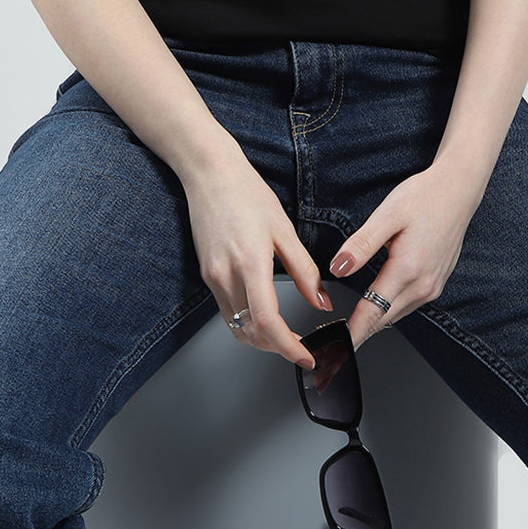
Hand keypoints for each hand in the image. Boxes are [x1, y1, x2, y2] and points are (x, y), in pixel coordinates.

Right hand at [182, 147, 333, 368]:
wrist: (209, 172)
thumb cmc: (246, 192)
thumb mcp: (284, 229)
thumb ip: (304, 270)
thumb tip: (321, 301)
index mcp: (250, 263)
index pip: (267, 322)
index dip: (288, 347)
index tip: (305, 356)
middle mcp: (226, 275)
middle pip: (250, 333)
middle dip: (277, 348)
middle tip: (300, 348)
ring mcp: (213, 276)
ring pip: (236, 327)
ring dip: (261, 339)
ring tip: (284, 335)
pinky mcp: (207, 274)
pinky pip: (227, 310)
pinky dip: (246, 322)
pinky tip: (262, 314)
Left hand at [329, 161, 484, 350]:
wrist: (458, 190)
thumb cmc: (424, 197)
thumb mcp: (387, 215)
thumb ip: (361, 244)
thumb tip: (338, 268)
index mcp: (408, 270)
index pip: (373, 313)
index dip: (352, 334)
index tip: (336, 350)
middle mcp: (424, 284)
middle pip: (383, 319)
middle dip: (358, 333)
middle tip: (333, 345)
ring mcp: (433, 286)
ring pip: (396, 314)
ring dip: (373, 323)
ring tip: (349, 330)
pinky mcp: (436, 282)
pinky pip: (407, 304)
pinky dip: (389, 310)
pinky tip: (376, 306)